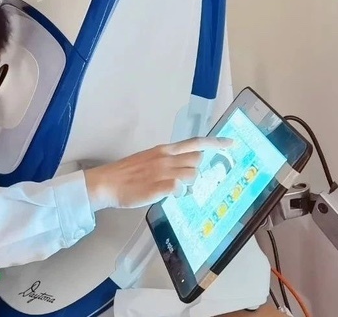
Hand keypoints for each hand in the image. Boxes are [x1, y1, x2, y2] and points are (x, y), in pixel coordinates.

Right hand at [83, 137, 233, 210]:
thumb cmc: (126, 173)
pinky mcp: (159, 187)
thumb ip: (167, 162)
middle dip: (196, 171)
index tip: (231, 144)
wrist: (106, 183)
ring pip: (192, 176)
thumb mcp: (148, 160)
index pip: (195, 143)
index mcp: (164, 149)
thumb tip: (184, 168)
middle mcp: (166, 158)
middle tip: (183, 179)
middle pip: (197, 161)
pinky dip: (179, 193)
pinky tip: (168, 195)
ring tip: (172, 189)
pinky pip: (180, 189)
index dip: (215, 143)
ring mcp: (163, 172)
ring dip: (189, 184)